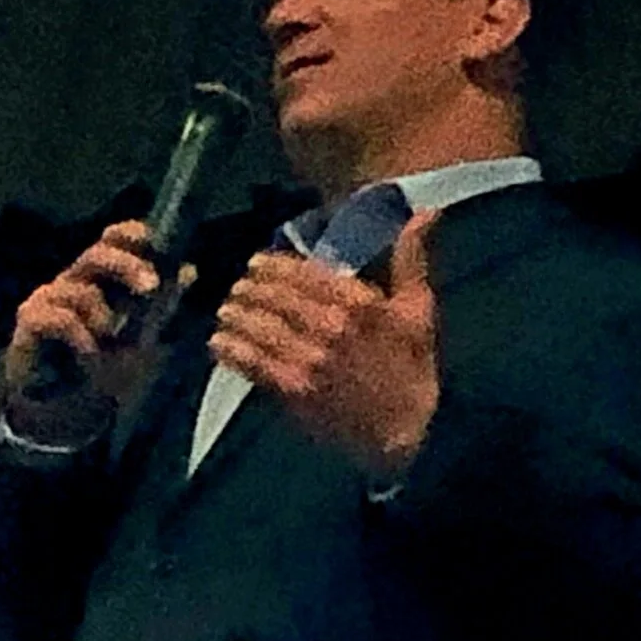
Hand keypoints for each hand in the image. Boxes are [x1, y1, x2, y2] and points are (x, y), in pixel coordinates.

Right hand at [5, 220, 195, 408]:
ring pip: (81, 291)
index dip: (129, 235)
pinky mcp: (30, 322)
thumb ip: (161, 305)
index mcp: (97, 278)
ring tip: (106, 342)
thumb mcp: (140, 336)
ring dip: (103, 317)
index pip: (110, 241)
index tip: (151, 242)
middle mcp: (71, 282)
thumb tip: (188, 270)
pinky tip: (89, 355)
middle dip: (127, 266)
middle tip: (151, 286)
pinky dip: (82, 337)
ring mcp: (47, 299)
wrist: (65, 406)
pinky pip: (61, 319)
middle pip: (96, 255)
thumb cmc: (100, 365)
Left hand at [210, 211, 440, 471]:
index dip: (273, 266)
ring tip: (225, 310)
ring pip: (258, 328)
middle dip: (248, 289)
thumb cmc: (412, 367)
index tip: (256, 263)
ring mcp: (307, 359)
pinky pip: (253, 363)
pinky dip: (231, 351)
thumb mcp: (419, 309)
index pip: (303, 274)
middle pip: (274, 298)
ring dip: (235, 316)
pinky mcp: (293, 390)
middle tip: (237, 286)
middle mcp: (328, 327)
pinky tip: (218, 344)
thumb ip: (412, 259)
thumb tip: (423, 213)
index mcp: (358, 303)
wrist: (407, 428)